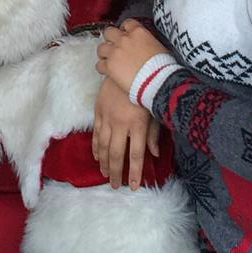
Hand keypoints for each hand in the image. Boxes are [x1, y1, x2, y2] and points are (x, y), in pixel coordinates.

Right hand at [91, 73, 159, 189]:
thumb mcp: (155, 111)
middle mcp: (121, 123)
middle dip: (117, 173)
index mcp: (138, 125)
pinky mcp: (99, 109)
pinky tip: (97, 157)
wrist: (131, 65)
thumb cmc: (148, 89)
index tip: (133, 186)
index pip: (136, 155)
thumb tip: (154, 155)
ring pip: (104, 146)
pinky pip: (96, 133)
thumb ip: (153, 134)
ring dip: (104, 162)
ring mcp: (107, 117)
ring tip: (106, 174)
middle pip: (117, 155)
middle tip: (116, 186)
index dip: (134, 173)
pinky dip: (96, 147)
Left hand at [95, 18, 167, 91]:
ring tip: (108, 59)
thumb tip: (148, 45)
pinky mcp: (109, 66)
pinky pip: (99, 65)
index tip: (125, 35)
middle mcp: (124, 39)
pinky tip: (107, 72)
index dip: (124, 29)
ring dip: (104, 53)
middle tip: (114, 47)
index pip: (127, 23)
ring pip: (101, 48)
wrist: (157, 80)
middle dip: (110, 39)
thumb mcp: (160, 47)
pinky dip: (102, 68)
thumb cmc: (163, 66)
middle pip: (109, 32)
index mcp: (138, 32)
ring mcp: (115, 52)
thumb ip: (149, 42)